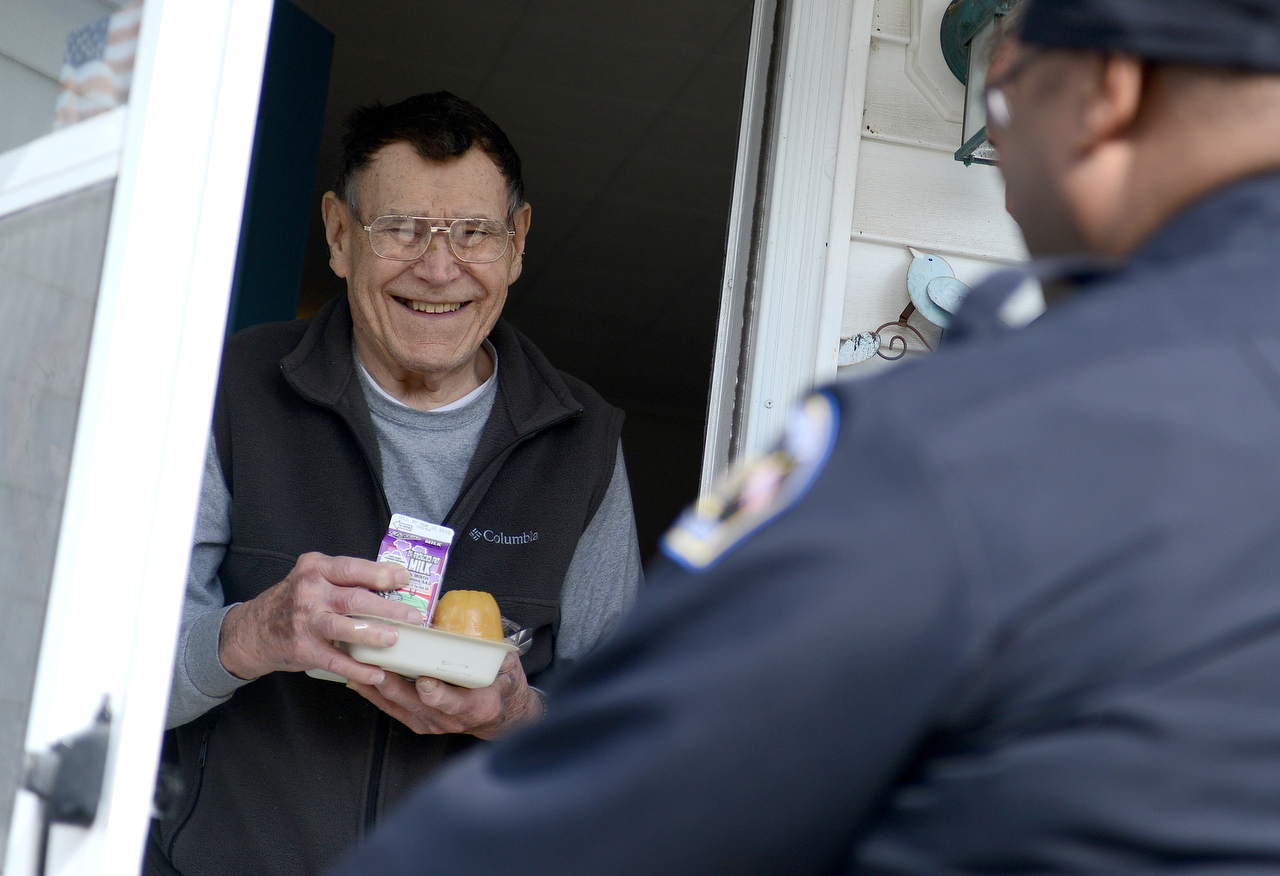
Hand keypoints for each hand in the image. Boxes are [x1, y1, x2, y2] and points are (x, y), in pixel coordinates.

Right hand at [219, 552, 424, 684]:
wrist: (253, 630)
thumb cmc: (294, 600)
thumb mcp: (314, 578)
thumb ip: (345, 578)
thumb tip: (393, 582)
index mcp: (316, 569)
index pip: (352, 568)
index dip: (381, 573)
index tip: (404, 578)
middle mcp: (309, 592)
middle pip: (353, 599)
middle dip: (387, 608)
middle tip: (413, 616)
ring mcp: (304, 621)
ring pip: (343, 627)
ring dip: (371, 634)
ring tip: (394, 639)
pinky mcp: (303, 649)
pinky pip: (335, 660)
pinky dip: (357, 669)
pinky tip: (376, 673)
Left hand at [346, 653, 544, 739]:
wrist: (500, 716)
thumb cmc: (503, 687)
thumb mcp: (508, 668)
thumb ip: (494, 653)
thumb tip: (473, 627)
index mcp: (477, 706)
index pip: (455, 702)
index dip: (439, 693)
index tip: (426, 681)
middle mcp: (451, 720)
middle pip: (416, 703)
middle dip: (393, 684)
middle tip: (376, 665)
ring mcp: (432, 723)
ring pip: (399, 705)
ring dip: (377, 687)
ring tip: (358, 668)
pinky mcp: (418, 722)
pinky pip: (392, 709)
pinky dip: (374, 695)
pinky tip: (359, 680)